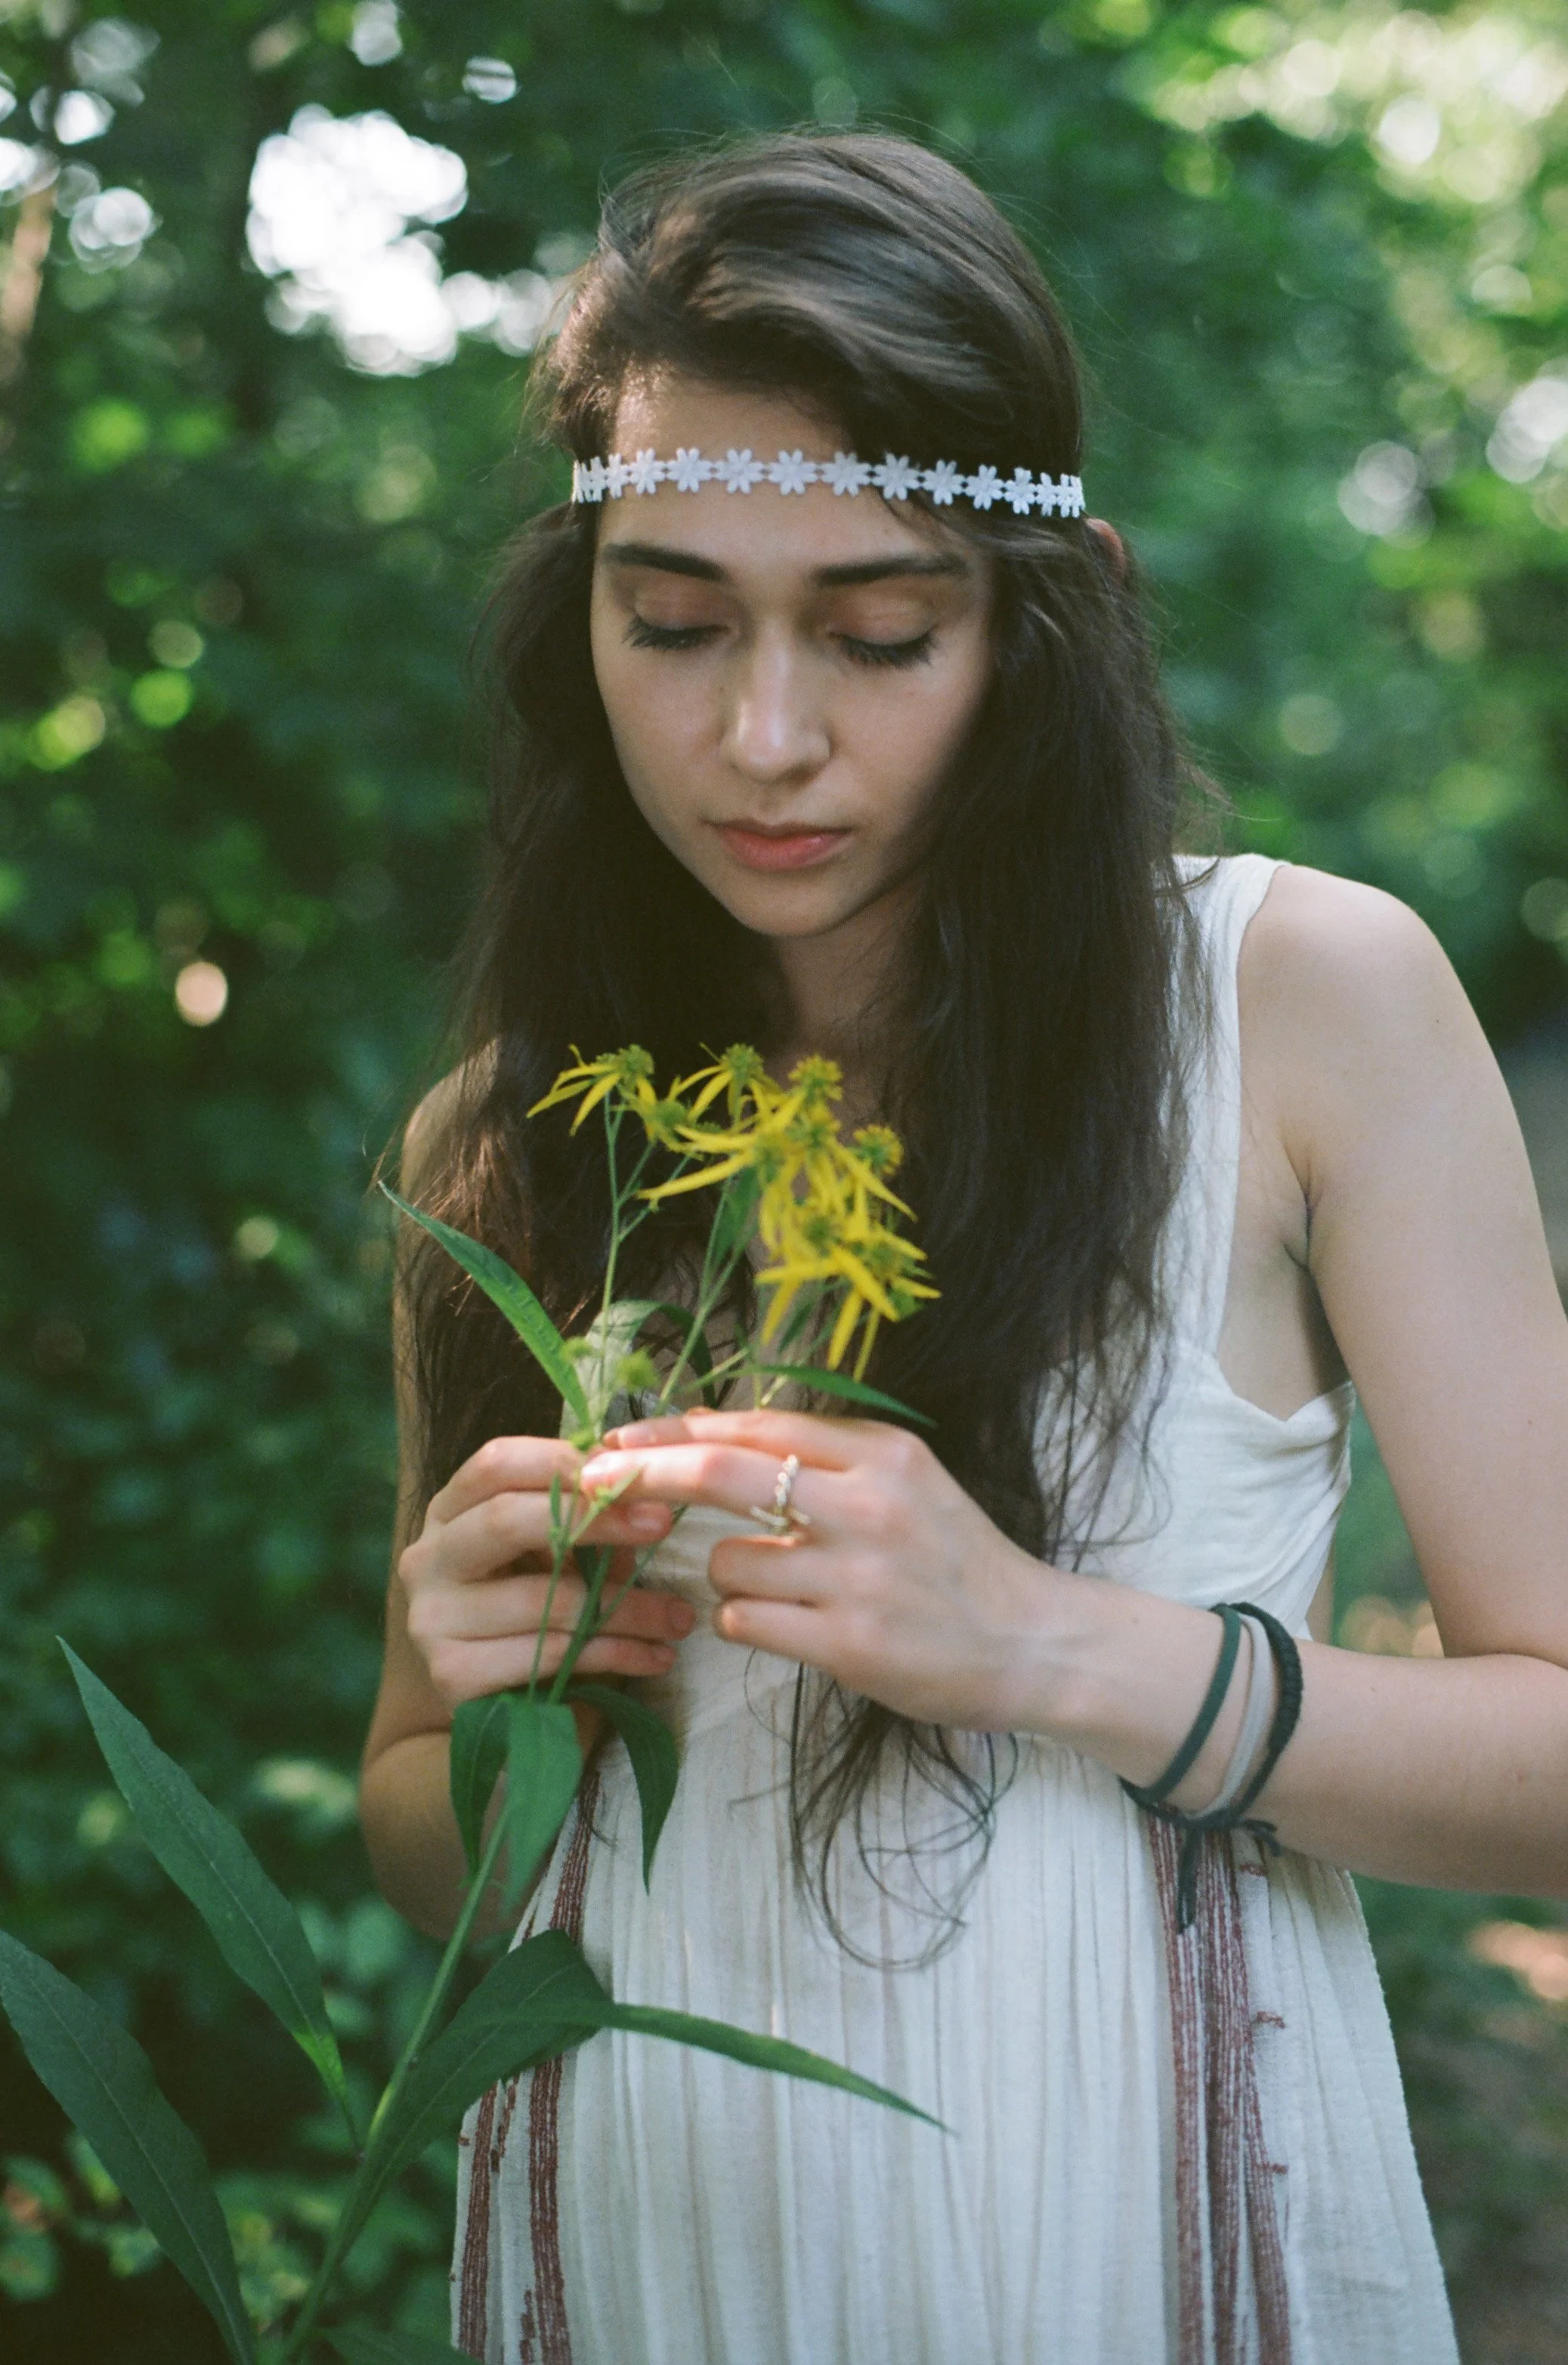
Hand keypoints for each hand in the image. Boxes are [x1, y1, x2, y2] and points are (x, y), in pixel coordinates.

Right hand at [398, 1434, 692, 1709]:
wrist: (501, 1708)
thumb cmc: (538, 1613)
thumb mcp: (558, 1556)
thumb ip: (584, 1522)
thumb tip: (642, 1497)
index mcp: (450, 1511)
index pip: (495, 1463)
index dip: (564, 1461)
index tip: (633, 1476)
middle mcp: (427, 1559)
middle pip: (505, 1518)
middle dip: (595, 1519)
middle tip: (662, 1525)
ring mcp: (433, 1619)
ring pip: (542, 1598)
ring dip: (626, 1607)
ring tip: (679, 1616)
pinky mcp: (453, 1675)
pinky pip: (548, 1654)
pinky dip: (614, 1654)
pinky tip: (656, 1657)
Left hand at [579, 1409, 1055, 1731]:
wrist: (1033, 1641)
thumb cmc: (955, 1559)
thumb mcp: (901, 1482)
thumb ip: (817, 1455)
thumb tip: (706, 1429)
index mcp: (880, 1453)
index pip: (753, 1425)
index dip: (674, 1430)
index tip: (617, 1438)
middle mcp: (867, 1504)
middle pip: (721, 1471)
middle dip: (643, 1471)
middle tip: (589, 1479)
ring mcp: (857, 1576)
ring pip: (725, 1560)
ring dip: (726, 1574)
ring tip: (780, 1588)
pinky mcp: (848, 1644)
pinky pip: (744, 1621)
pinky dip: (746, 1622)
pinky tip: (788, 1625)